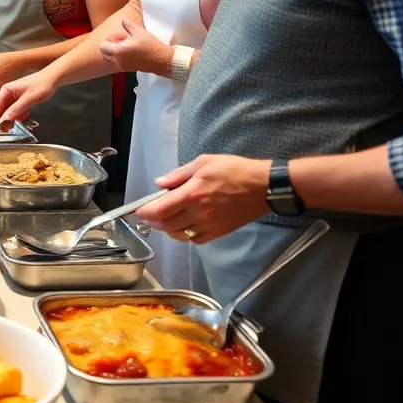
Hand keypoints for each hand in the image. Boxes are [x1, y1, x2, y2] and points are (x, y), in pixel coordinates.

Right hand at [0, 73, 56, 129]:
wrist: (52, 79)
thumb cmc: (41, 84)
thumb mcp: (28, 99)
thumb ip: (15, 109)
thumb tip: (5, 119)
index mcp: (6, 90)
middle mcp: (8, 93)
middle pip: (1, 110)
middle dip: (2, 121)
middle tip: (2, 131)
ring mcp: (14, 97)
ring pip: (9, 112)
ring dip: (12, 119)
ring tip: (14, 126)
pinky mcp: (20, 100)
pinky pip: (16, 111)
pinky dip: (18, 116)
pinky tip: (23, 117)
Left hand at [99, 19, 171, 75]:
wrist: (161, 60)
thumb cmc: (150, 46)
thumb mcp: (139, 32)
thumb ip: (128, 25)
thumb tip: (123, 20)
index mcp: (118, 51)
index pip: (102, 46)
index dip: (109, 40)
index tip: (119, 37)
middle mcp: (118, 60)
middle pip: (104, 53)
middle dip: (110, 46)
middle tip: (121, 41)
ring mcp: (122, 66)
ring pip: (110, 58)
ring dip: (114, 52)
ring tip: (127, 46)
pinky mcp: (127, 69)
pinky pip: (117, 62)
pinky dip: (120, 57)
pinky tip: (131, 51)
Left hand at [135, 154, 270, 243]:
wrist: (263, 186)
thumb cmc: (234, 170)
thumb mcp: (203, 162)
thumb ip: (178, 175)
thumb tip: (160, 184)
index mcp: (191, 194)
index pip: (159, 210)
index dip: (145, 212)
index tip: (138, 210)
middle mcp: (198, 213)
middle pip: (166, 225)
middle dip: (153, 221)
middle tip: (149, 214)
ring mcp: (209, 225)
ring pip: (179, 234)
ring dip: (167, 229)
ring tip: (165, 219)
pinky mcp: (219, 232)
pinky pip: (195, 239)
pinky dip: (185, 235)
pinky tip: (184, 226)